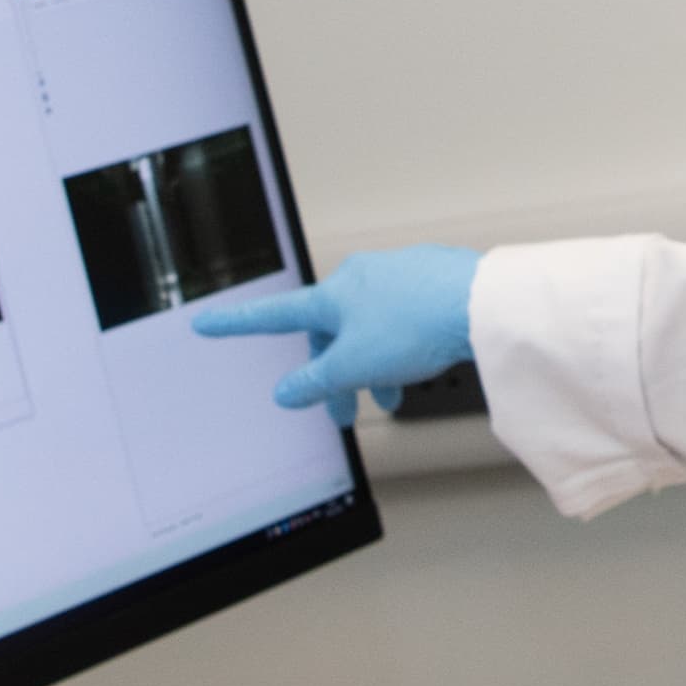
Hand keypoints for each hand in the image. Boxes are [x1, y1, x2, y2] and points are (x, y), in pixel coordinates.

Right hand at [192, 246, 480, 419]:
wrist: (479, 302)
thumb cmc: (415, 327)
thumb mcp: (353, 367)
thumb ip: (316, 383)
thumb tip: (287, 393)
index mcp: (331, 296)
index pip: (273, 315)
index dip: (236, 324)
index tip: (205, 324)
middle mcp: (359, 277)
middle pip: (331, 333)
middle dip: (335, 374)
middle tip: (344, 412)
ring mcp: (396, 274)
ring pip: (370, 328)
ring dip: (373, 365)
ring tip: (392, 397)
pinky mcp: (430, 277)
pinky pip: (403, 317)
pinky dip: (401, 346)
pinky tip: (422, 363)